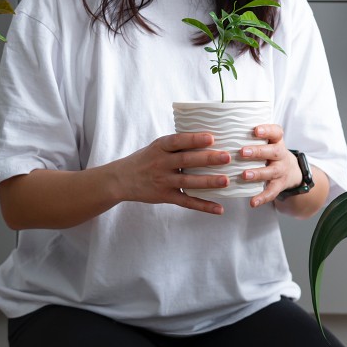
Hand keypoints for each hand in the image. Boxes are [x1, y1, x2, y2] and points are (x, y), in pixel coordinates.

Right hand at [109, 132, 228, 214]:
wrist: (120, 180)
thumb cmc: (145, 160)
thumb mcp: (156, 147)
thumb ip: (177, 144)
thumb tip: (208, 137)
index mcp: (159, 147)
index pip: (177, 141)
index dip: (194, 139)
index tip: (211, 137)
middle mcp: (160, 164)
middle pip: (186, 161)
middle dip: (207, 159)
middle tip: (226, 157)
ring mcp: (163, 181)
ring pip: (188, 182)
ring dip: (208, 182)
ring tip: (226, 180)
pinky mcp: (165, 196)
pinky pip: (186, 202)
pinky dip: (203, 206)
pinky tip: (219, 208)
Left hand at [238, 124, 301, 207]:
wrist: (292, 171)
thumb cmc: (269, 152)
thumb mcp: (267, 141)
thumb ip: (249, 135)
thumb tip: (219, 128)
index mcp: (276, 141)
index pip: (276, 132)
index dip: (267, 130)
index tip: (255, 130)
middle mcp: (281, 155)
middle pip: (273, 151)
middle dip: (258, 151)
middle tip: (242, 152)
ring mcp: (281, 170)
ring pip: (271, 171)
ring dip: (258, 173)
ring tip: (244, 175)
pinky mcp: (279, 185)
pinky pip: (272, 192)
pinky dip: (262, 198)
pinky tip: (252, 202)